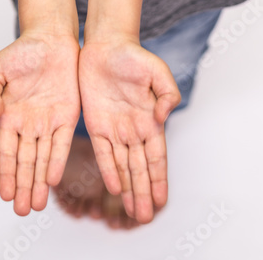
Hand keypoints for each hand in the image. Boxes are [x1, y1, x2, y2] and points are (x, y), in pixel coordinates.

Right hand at [0, 31, 80, 214]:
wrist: (50, 38)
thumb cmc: (21, 52)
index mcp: (9, 117)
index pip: (6, 152)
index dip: (5, 173)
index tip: (4, 194)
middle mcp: (28, 125)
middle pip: (24, 162)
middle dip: (22, 187)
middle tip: (21, 211)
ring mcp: (48, 122)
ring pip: (42, 159)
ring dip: (38, 182)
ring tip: (36, 205)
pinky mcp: (67, 116)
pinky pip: (61, 143)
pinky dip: (56, 161)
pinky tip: (52, 178)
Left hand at [78, 37, 180, 223]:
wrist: (106, 44)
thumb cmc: (134, 56)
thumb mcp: (157, 70)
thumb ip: (167, 92)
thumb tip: (163, 116)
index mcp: (151, 119)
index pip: (157, 157)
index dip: (159, 179)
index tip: (161, 201)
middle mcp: (134, 129)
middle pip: (140, 168)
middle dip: (143, 193)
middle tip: (144, 218)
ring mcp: (115, 128)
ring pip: (123, 166)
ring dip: (128, 189)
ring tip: (132, 211)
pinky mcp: (96, 124)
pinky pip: (102, 152)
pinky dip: (109, 170)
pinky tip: (114, 187)